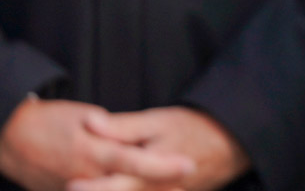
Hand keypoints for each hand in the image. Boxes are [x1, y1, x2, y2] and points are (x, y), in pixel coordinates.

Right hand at [0, 98, 192, 190]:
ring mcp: (72, 190)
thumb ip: (113, 129)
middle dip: (159, 189)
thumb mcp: (83, 116)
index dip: (163, 166)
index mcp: (93, 152)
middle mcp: (85, 177)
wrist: (8, 138)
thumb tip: (135, 140)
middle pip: (128, 188)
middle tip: (185, 186)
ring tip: (172, 190)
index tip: (189, 165)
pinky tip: (135, 188)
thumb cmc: (50, 119)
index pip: (135, 162)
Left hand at [67, 108, 247, 190]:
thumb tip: (89, 123)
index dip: (92, 185)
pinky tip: (121, 185)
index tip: (70, 184)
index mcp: (150, 167)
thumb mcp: (159, 120)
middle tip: (74, 185)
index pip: (114, 180)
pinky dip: (132, 190)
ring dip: (114, 189)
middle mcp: (155, 189)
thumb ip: (123, 126)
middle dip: (100, 188)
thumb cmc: (194, 126)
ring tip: (89, 185)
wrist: (234, 142)